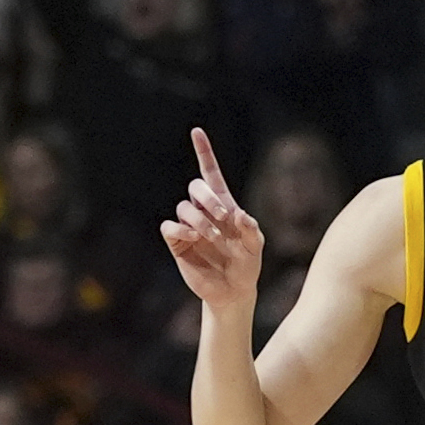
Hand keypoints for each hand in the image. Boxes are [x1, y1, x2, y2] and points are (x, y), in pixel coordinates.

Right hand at [162, 128, 263, 307]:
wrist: (233, 292)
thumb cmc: (246, 266)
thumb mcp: (256, 246)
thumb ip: (251, 229)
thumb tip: (238, 214)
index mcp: (223, 206)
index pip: (211, 174)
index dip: (204, 153)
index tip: (197, 132)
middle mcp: (203, 212)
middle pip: (195, 187)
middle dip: (208, 198)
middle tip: (223, 217)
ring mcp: (189, 227)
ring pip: (183, 208)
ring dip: (199, 220)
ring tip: (213, 237)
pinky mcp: (178, 244)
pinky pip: (169, 227)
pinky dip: (180, 229)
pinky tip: (194, 238)